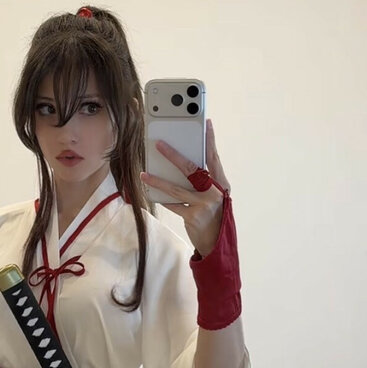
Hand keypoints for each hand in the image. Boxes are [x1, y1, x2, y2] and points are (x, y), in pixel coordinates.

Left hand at [140, 119, 230, 256]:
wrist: (217, 244)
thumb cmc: (215, 216)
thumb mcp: (215, 196)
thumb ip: (204, 181)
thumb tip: (182, 164)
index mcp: (221, 184)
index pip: (214, 158)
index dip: (209, 140)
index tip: (205, 124)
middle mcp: (214, 192)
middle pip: (192, 169)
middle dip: (174, 156)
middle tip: (159, 145)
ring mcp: (203, 205)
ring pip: (177, 189)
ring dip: (159, 180)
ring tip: (144, 174)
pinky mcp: (193, 217)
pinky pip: (173, 205)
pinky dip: (162, 199)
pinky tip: (151, 193)